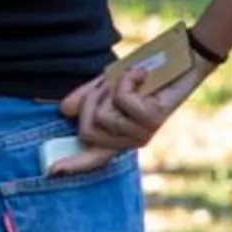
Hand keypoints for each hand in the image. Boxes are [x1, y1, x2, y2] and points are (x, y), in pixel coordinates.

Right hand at [51, 56, 206, 175]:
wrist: (180, 61)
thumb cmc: (144, 75)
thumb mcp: (109, 85)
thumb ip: (87, 98)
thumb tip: (63, 111)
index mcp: (119, 135)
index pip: (93, 157)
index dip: (73, 164)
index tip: (52, 171)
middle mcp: (131, 139)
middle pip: (87, 130)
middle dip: (89, 102)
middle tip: (108, 85)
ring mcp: (142, 132)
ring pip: (103, 115)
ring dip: (110, 88)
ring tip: (130, 79)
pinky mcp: (152, 120)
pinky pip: (122, 100)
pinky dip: (128, 79)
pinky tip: (142, 75)